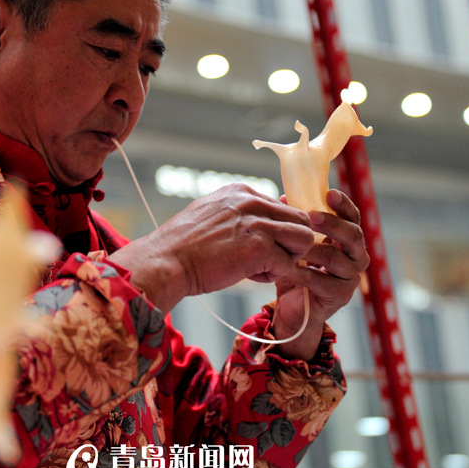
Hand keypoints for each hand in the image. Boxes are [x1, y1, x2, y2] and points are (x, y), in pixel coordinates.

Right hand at [109, 183, 315, 313]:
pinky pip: (287, 265)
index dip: (278, 231)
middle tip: (268, 258)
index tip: (260, 245)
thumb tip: (263, 219)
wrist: (165, 261)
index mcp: (241, 191)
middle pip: (301, 220)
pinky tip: (248, 275)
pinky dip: (271, 276)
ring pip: (303, 240)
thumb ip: (239, 212)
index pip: (284, 207)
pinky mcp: (259, 248)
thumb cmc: (183, 245)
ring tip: (260, 266)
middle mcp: (252, 202)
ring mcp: (257, 224)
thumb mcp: (212, 214)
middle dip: (291, 244)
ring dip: (287, 258)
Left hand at [272, 189, 369, 359]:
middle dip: (332, 223)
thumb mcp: (294, 243)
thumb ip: (293, 222)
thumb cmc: (296, 270)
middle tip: (311, 216)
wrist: (291, 307)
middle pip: (353, 235)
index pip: (352, 218)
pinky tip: (289, 269)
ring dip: (313, 249)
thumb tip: (283, 197)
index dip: (344, 205)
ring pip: (336, 258)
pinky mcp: (340, 296)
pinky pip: (322, 281)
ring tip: (295, 245)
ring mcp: (351, 278)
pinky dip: (304, 273)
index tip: (330, 192)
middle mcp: (356, 257)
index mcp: (347, 240)